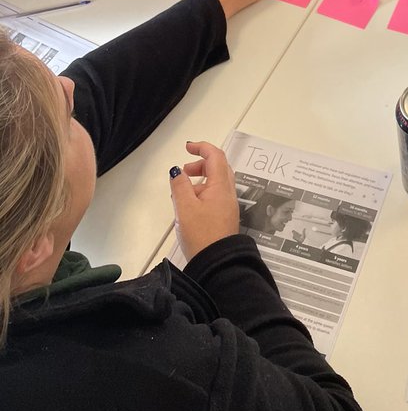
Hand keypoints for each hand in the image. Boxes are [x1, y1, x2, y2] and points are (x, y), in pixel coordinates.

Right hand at [170, 141, 239, 260]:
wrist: (217, 263)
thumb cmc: (201, 234)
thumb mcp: (185, 208)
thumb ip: (180, 186)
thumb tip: (177, 170)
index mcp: (221, 185)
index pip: (216, 156)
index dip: (202, 147)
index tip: (187, 147)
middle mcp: (228, 192)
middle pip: (218, 167)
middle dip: (200, 164)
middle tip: (183, 171)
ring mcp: (228, 205)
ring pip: (216, 182)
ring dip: (199, 180)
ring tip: (181, 193)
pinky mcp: (224, 216)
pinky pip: (215, 196)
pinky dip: (202, 193)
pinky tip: (188, 207)